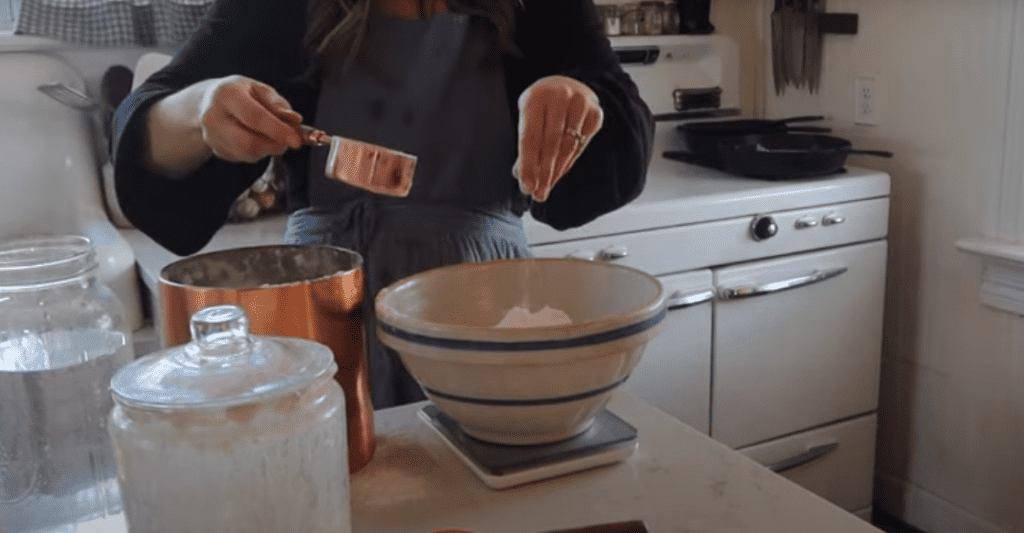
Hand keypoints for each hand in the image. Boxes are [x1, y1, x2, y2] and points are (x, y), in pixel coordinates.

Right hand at [197, 75, 304, 162]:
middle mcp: (214, 116)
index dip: (278, 130)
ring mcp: (212, 136)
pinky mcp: (217, 150)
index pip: (254, 117)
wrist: (210, 101)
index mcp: (227, 94)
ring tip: (274, 136)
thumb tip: (295, 120)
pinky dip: (259, 152)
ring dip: (269, 149)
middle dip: (275, 145)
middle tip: (290, 140)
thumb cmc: (241, 94)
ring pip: (248, 153)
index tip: (296, 140)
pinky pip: (245, 158)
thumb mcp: (260, 89)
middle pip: (248, 142)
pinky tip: (259, 139)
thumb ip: (278, 104)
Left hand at [513, 75, 603, 201]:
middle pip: (550, 144)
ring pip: (568, 146)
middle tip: (538, 193)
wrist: (565, 85)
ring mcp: (581, 103)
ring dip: (556, 171)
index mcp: (536, 97)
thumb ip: (526, 143)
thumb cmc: (541, 106)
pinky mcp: (596, 112)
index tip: (527, 187)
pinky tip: (560, 172)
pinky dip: (569, 161)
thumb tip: (522, 176)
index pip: (531, 137)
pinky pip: (582, 144)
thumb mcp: (528, 116)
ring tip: (547, 187)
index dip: (528, 165)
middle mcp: (559, 97)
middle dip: (543, 173)